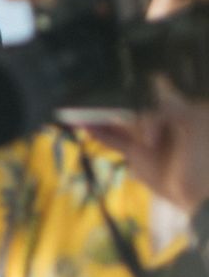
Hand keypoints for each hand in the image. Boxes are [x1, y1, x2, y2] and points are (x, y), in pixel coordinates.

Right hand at [86, 81, 208, 216]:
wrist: (201, 196)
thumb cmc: (206, 156)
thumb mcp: (196, 124)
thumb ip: (173, 105)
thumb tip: (156, 80)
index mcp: (180, 109)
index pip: (154, 93)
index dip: (137, 89)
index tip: (120, 83)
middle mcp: (162, 120)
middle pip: (133, 105)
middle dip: (114, 99)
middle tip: (93, 93)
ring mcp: (147, 138)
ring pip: (121, 122)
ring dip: (102, 116)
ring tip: (80, 108)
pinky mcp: (136, 155)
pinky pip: (116, 141)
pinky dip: (101, 134)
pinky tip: (86, 126)